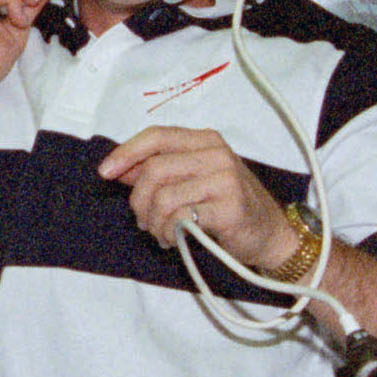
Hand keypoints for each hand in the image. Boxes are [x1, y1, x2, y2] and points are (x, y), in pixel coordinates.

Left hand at [98, 126, 300, 272]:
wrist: (270, 234)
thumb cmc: (228, 207)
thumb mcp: (192, 181)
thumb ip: (157, 172)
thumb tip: (117, 168)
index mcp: (205, 140)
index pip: (156, 136)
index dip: (126, 153)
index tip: (105, 172)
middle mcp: (216, 153)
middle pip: (154, 169)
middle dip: (139, 201)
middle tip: (144, 220)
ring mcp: (225, 178)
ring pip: (164, 196)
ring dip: (154, 222)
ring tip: (162, 233)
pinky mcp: (230, 206)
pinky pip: (181, 218)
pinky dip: (169, 233)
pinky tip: (175, 239)